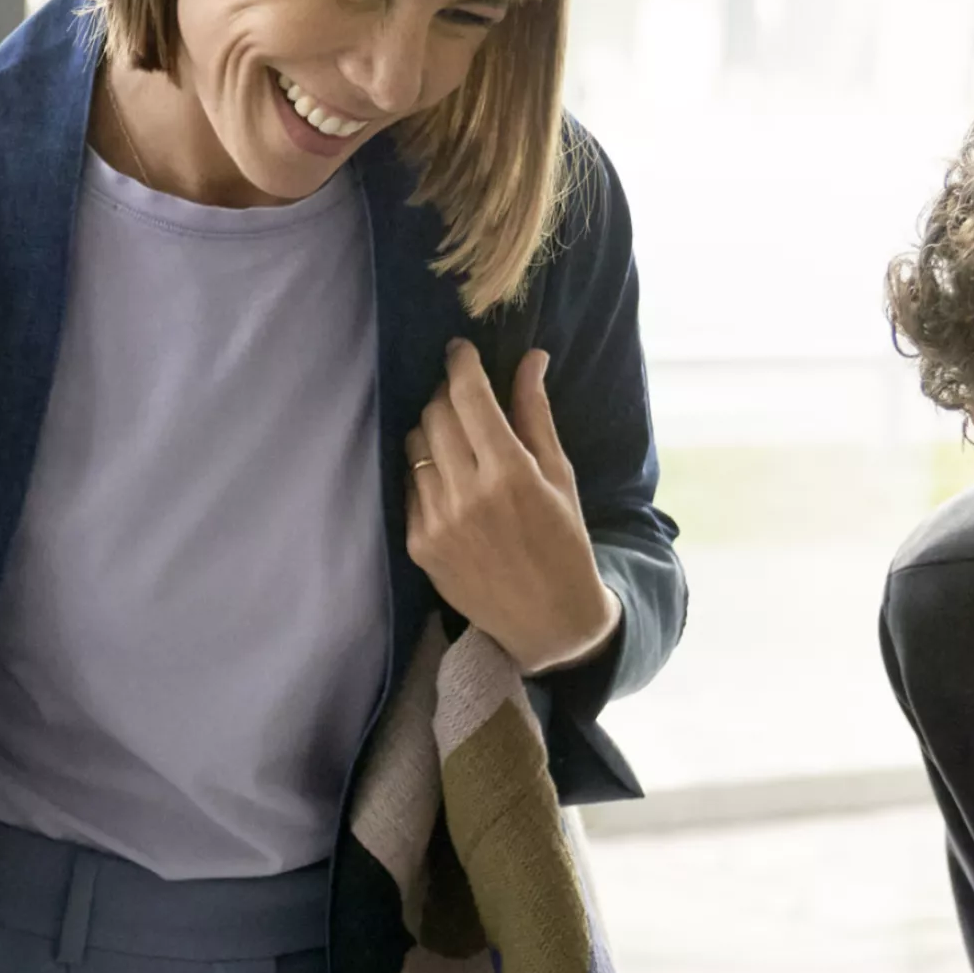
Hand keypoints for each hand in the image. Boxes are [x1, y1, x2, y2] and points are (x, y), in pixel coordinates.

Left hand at [404, 339, 622, 675]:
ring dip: (431, 427)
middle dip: (446, 393)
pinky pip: (409, 485)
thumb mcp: (560, 477)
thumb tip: (530, 358)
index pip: (469, 397)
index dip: (461, 364)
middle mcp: (467, 495)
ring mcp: (437, 522)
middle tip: (461, 390)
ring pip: (415, 445)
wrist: (547, 622)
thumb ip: (536, 416)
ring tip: (454, 432)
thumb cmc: (564, 544)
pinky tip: (447, 473)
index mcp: (510, 474)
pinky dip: (424, 469)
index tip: (459, 350)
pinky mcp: (418, 544)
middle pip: (435, 415)